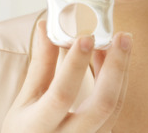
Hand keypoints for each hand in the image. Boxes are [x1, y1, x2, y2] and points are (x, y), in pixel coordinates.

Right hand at [1, 20, 132, 132]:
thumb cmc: (25, 128)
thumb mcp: (25, 100)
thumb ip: (40, 65)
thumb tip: (45, 25)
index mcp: (39, 126)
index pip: (62, 95)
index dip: (76, 65)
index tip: (86, 36)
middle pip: (103, 104)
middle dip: (116, 67)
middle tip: (122, 36)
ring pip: (115, 106)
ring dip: (121, 70)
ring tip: (120, 41)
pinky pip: (116, 108)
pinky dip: (117, 82)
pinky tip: (113, 60)